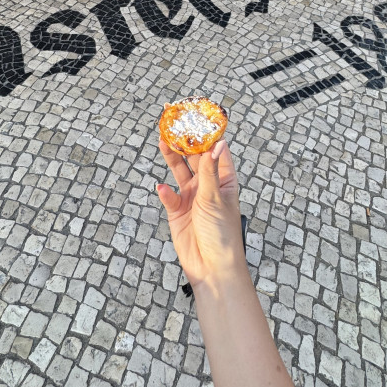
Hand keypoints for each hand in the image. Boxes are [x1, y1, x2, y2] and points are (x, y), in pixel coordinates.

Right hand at [156, 139, 246, 290]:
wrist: (211, 268)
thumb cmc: (222, 234)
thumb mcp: (216, 198)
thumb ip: (210, 171)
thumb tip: (217, 144)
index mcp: (224, 180)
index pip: (217, 152)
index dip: (209, 135)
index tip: (199, 117)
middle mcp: (207, 186)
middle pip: (195, 158)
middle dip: (185, 142)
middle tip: (174, 124)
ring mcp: (191, 198)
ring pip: (179, 171)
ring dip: (172, 158)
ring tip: (163, 142)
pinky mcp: (177, 211)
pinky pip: (169, 196)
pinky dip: (165, 192)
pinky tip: (162, 189)